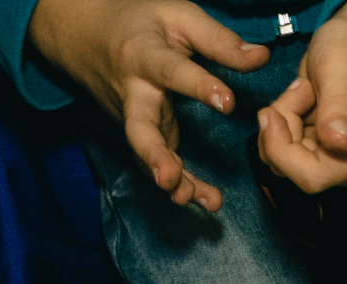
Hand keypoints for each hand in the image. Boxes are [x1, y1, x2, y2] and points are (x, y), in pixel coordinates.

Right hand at [27, 0, 267, 211]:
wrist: (85, 36)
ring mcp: (134, 120)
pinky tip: (203, 201)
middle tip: (168, 178)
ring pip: (146, 155)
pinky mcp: (141, 136)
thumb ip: (219, 40)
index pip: (173, 73)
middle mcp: (134, 94)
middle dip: (153, 155)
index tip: (228, 101)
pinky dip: (178, 185)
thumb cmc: (140, 23)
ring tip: (189, 199)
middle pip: (139, 128)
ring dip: (168, 180)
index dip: (199, 87)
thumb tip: (261, 57)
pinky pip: (156, 164)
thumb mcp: (179, 17)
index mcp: (145, 57)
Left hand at [258, 0, 346, 191]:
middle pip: (295, 169)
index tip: (270, 111)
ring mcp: (338, 166)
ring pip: (285, 162)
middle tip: (299, 89)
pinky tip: (301, 101)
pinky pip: (285, 153)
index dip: (282, 151)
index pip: (313, 177)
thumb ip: (339, 107)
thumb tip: (340, 145)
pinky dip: (283, 124)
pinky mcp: (322, 157)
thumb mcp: (343, 71)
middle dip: (283, 128)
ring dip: (282, 123)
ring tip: (304, 91)